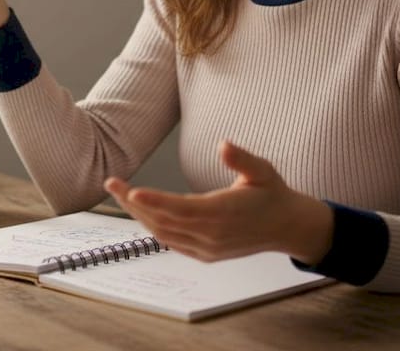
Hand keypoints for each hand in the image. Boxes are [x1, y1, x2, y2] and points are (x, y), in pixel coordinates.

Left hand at [103, 141, 332, 263]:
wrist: (287, 227)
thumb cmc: (272, 194)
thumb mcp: (262, 170)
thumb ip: (242, 158)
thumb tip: (224, 145)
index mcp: (223, 213)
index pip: (180, 209)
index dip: (153, 201)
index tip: (131, 191)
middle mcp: (211, 234)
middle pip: (163, 221)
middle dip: (134, 203)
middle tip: (112, 184)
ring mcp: (207, 248)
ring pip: (164, 233)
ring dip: (139, 215)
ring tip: (121, 194)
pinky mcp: (206, 254)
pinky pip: (172, 243)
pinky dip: (154, 228)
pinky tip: (141, 213)